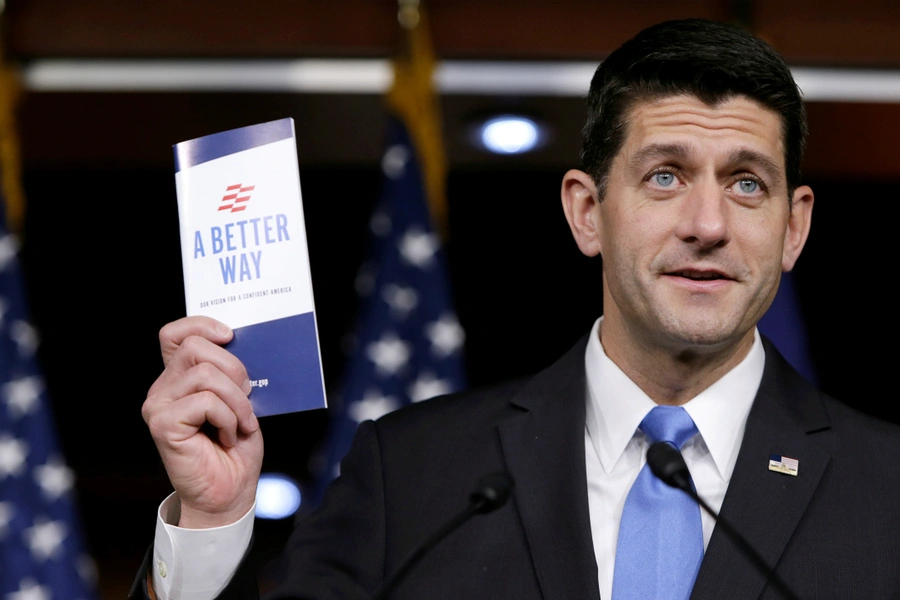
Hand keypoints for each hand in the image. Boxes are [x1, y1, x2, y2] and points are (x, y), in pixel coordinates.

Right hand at [142, 316, 262, 527]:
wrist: (229, 492)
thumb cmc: (234, 447)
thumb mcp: (238, 399)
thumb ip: (229, 373)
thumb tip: (240, 346)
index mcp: (179, 378)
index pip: (175, 334)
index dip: (201, 325)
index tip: (230, 335)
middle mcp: (163, 389)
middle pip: (196, 347)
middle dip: (234, 368)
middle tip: (246, 397)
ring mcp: (159, 406)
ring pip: (206, 374)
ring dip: (236, 400)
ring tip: (240, 423)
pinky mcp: (163, 425)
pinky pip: (206, 401)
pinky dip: (229, 417)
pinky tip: (228, 436)